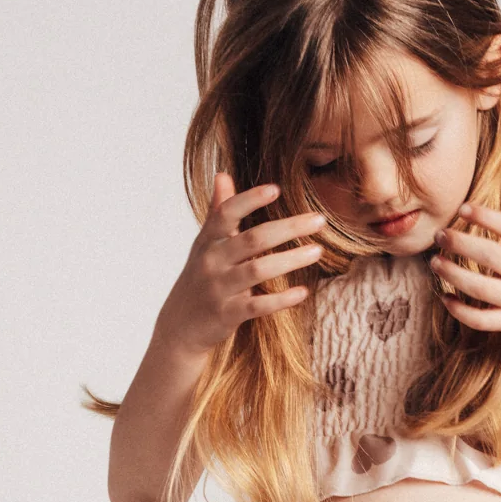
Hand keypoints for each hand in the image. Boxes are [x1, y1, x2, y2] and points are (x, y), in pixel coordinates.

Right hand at [159, 172, 325, 356]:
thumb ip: (218, 212)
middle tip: (320, 220)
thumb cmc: (200, 279)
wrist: (180, 327)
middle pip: (253, 239)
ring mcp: (219, 289)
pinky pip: (257, 305)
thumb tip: (222, 175)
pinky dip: (281, 299)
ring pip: (258, 270)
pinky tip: (303, 292)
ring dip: (291, 260)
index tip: (276, 189)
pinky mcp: (227, 315)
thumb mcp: (205, 245)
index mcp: (208, 240)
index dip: (250, 199)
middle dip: (288, 228)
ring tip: (318, 251)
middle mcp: (212, 261)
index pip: (227, 213)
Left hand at [429, 169, 500, 344]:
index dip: (486, 217)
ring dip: (454, 276)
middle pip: (490, 257)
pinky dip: (460, 311)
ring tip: (435, 262)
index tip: (463, 207)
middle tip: (439, 235)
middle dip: (461, 244)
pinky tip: (444, 297)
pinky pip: (480, 320)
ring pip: (480, 289)